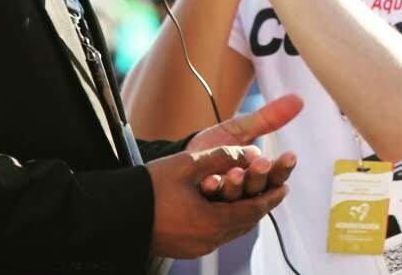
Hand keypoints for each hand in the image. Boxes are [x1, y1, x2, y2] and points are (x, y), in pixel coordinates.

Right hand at [147, 145, 288, 257]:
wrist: (115, 214)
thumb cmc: (150, 187)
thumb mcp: (188, 164)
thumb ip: (223, 157)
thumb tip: (252, 153)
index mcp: (211, 221)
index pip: (253, 210)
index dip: (271, 197)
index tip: (285, 187)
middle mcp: (207, 240)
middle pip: (244, 223)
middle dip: (261, 205)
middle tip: (275, 191)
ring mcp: (196, 248)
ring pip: (231, 231)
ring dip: (245, 213)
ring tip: (254, 197)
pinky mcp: (185, 249)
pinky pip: (216, 235)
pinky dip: (228, 220)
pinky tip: (227, 208)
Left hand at [188, 95, 301, 201]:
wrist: (181, 158)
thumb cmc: (216, 145)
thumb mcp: (241, 130)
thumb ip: (268, 119)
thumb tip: (299, 99)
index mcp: (258, 176)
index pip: (277, 176)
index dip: (283, 167)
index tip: (290, 156)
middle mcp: (245, 193)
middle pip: (258, 188)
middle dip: (259, 176)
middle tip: (261, 163)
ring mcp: (225, 201)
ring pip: (236, 197)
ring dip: (237, 185)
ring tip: (235, 172)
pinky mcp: (204, 206)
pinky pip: (210, 201)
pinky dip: (212, 190)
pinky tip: (209, 180)